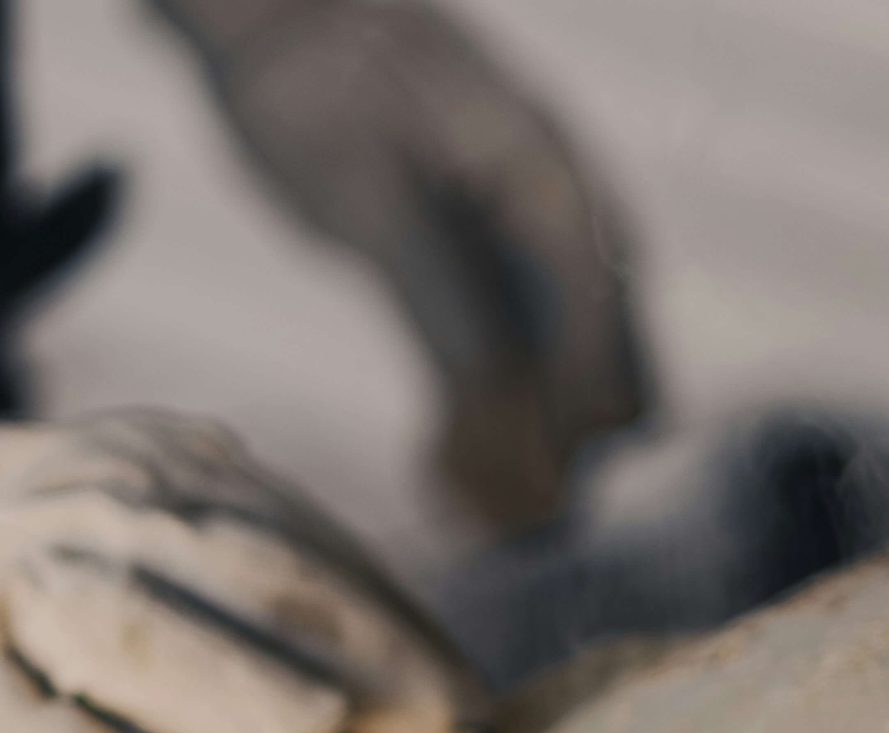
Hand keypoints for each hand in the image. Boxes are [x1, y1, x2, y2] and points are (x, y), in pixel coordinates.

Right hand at [0, 411, 488, 732]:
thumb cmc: (47, 582)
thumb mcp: (165, 552)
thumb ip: (282, 611)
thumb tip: (444, 710)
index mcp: (166, 479)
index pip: (303, 548)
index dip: (397, 625)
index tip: (477, 704)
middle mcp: (88, 513)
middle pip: (241, 573)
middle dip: (358, 649)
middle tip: (452, 726)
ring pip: (124, 628)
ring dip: (229, 682)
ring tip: (318, 732)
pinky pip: (9, 727)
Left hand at [152, 0, 651, 530]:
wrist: (277, 17)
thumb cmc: (317, 92)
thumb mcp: (371, 203)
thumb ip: (447, 307)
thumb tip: (508, 421)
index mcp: (559, 192)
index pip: (607, 340)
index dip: (574, 433)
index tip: (530, 511)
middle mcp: (575, 222)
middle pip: (612, 370)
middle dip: (560, 454)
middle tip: (490, 525)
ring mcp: (544, 245)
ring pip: (574, 377)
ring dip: (528, 448)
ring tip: (463, 506)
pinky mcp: (503, 268)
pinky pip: (526, 362)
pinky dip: (496, 418)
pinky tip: (446, 467)